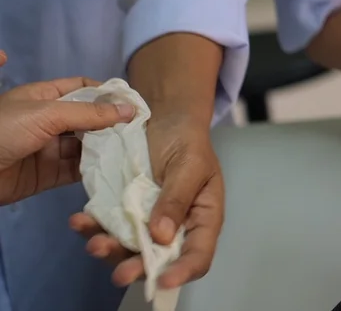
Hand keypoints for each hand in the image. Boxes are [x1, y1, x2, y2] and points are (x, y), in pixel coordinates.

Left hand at [0, 57, 135, 205]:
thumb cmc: (3, 131)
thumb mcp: (47, 114)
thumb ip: (90, 113)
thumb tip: (130, 109)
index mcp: (42, 97)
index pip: (82, 88)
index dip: (107, 92)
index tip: (133, 101)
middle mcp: (47, 121)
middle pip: (87, 118)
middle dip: (111, 122)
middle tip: (140, 129)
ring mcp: (48, 148)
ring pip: (85, 145)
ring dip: (106, 147)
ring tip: (132, 149)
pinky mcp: (47, 174)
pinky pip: (76, 169)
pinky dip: (95, 169)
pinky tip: (115, 168)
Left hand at [71, 114, 223, 291]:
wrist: (165, 118)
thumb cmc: (187, 141)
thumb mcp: (189, 165)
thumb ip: (176, 199)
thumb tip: (161, 237)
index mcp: (202, 218)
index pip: (198, 255)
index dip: (182, 272)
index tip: (161, 281)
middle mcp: (176, 228)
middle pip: (159, 261)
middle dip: (137, 268)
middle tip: (118, 273)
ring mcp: (148, 222)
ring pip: (129, 248)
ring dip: (110, 250)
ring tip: (93, 242)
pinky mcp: (125, 212)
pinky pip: (109, 228)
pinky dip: (93, 228)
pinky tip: (80, 220)